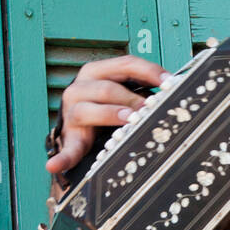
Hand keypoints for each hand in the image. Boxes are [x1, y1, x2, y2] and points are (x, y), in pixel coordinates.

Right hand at [45, 55, 168, 176]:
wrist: (77, 129)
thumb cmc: (106, 107)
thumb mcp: (122, 91)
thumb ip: (141, 87)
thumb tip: (174, 88)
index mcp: (96, 72)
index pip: (126, 64)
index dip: (150, 71)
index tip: (171, 83)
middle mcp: (80, 88)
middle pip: (109, 88)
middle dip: (133, 98)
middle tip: (153, 108)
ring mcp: (71, 113)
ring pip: (88, 110)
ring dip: (110, 114)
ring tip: (129, 120)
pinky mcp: (69, 138)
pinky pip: (66, 149)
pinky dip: (62, 159)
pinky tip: (55, 165)